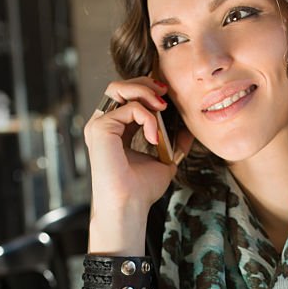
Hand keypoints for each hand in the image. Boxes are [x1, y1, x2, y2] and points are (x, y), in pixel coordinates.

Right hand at [84, 77, 193, 219]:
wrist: (130, 205)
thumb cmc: (142, 190)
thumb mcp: (164, 160)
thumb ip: (173, 143)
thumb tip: (189, 130)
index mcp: (115, 130)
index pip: (126, 96)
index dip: (147, 89)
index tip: (167, 96)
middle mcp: (103, 124)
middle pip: (119, 85)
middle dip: (144, 84)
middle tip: (165, 93)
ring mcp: (99, 125)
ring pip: (118, 88)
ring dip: (145, 93)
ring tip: (162, 108)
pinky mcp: (101, 128)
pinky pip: (129, 108)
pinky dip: (147, 118)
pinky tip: (154, 137)